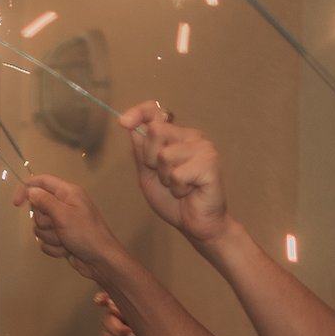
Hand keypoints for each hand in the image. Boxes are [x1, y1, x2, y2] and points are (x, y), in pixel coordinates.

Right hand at [15, 173, 122, 282]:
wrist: (99, 260)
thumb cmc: (86, 234)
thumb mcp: (63, 214)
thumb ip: (45, 201)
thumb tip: (31, 191)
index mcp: (68, 193)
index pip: (41, 182)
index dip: (26, 189)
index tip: (16, 204)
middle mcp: (64, 205)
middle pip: (38, 208)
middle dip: (44, 222)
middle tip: (57, 226)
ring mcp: (62, 222)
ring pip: (40, 227)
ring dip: (50, 237)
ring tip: (65, 240)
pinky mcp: (61, 237)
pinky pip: (45, 241)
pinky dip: (54, 247)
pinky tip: (66, 249)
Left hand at [122, 102, 230, 246]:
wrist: (195, 223)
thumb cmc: (173, 200)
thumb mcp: (147, 173)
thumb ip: (141, 151)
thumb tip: (132, 126)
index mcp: (176, 136)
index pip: (156, 112)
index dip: (138, 113)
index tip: (123, 122)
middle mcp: (192, 136)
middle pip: (155, 131)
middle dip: (149, 159)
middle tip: (164, 177)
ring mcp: (203, 148)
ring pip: (165, 154)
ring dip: (165, 178)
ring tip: (178, 186)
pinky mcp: (210, 163)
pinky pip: (178, 173)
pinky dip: (177, 188)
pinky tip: (189, 191)